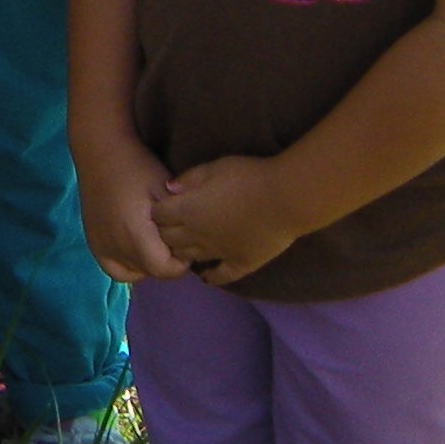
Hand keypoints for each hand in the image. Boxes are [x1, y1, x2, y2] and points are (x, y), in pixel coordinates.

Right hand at [74, 125, 187, 284]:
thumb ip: (178, 223)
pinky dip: (126, 267)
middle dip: (166, 262)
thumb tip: (189, 246)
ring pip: (133, 272)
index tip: (185, 244)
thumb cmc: (139, 168)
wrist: (102, 151)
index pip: (165, 270)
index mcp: (135, 234)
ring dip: (147, 264)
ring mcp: (101, 245)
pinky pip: (113, 269)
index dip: (180, 262)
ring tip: (154, 244)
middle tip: (172, 240)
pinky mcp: (92, 242)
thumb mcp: (166, 192)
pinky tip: (134, 251)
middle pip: (150, 272)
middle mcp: (116, 246)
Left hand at [152, 154, 304, 287]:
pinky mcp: (240, 263)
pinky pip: (219, 276)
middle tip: (171, 226)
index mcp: (188, 209)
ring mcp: (218, 252)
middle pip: (169, 239)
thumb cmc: (249, 176)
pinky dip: (210, 276)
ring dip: (183, 252)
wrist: (285, 198)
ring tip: (183, 247)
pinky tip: (206, 275)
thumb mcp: (215, 167)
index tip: (164, 205)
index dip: (158, 210)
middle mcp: (198, 235)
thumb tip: (168, 188)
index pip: (159, 216)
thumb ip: (190, 178)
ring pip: (190, 258)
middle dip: (165, 232)